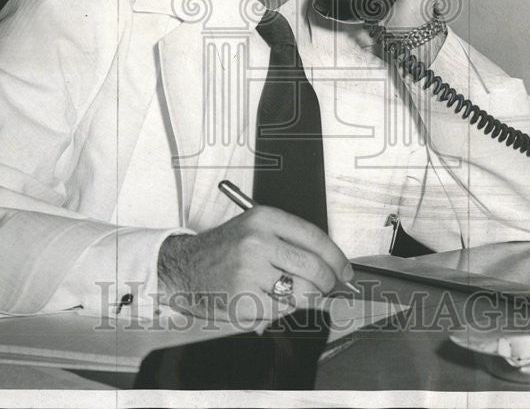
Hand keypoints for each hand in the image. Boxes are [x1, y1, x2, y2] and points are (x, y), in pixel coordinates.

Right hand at [156, 206, 353, 323]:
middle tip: (328, 287)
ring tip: (291, 292)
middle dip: (327, 282)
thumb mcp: (255, 228)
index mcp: (264, 218)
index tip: (345, 270)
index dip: (336, 257)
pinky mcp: (242, 300)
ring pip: (301, 294)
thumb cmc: (225, 249)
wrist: (185, 266)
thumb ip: (291, 241)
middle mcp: (257, 242)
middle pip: (313, 268)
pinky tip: (267, 300)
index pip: (315, 237)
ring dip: (304, 298)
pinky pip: (280, 311)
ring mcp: (249, 272)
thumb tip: (332, 265)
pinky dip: (280, 310)